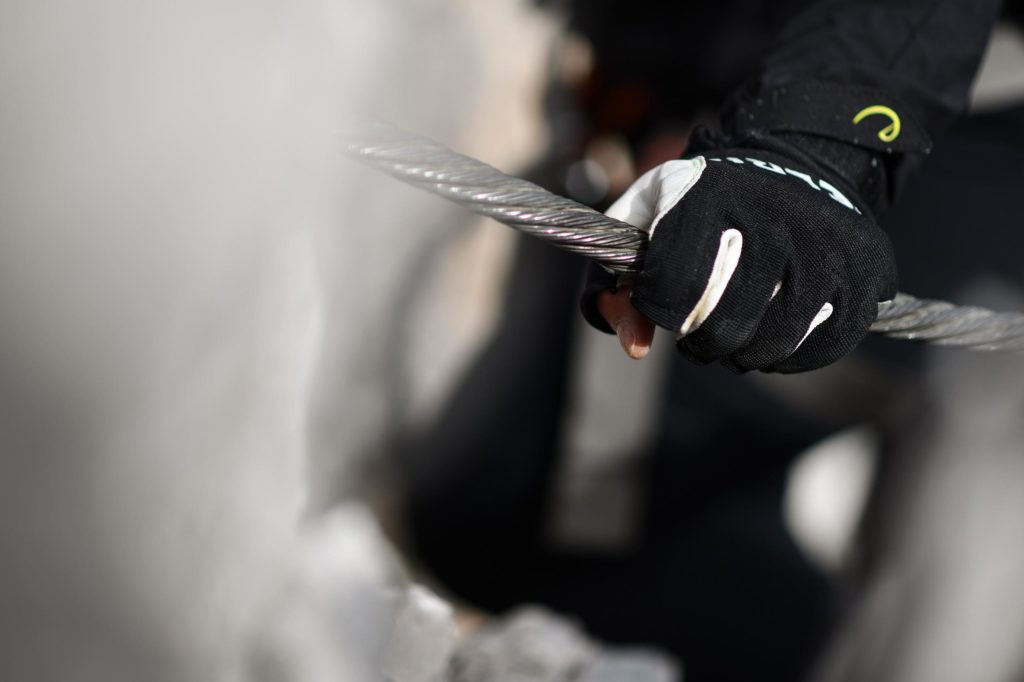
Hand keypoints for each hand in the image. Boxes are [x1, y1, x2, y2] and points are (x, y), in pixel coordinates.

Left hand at [583, 148, 896, 372]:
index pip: (671, 286)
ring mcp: (824, 240)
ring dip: (746, 357)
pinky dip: (796, 359)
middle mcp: (771, 214)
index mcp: (708, 196)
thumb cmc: (702, 202)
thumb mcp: (645, 219)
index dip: (658, 310)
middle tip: (699, 337)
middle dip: (701, 345)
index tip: (661, 305)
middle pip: (724, 325)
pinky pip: (829, 342)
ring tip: (735, 343)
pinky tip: (776, 349)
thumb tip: (636, 346)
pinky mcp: (865, 264)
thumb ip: (615, 280)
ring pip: (775, 340)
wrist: (793, 162)